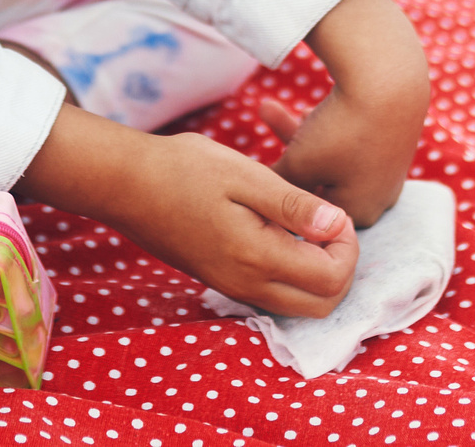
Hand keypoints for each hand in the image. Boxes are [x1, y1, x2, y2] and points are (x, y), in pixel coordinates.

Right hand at [18, 107, 358, 315]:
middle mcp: (247, 284)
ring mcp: (232, 286)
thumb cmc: (183, 169)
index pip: (332, 279)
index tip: (335, 212)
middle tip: (331, 226)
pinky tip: (282, 234)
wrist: (125, 184)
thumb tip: (338, 225)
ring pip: (298, 305)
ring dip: (318, 275)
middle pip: (322, 305)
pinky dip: (293, 275)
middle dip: (341, 269)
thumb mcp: (244, 174)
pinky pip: (272, 295)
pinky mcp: (221, 280)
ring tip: (310, 227)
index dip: (348, 248)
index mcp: (258, 257)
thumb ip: (293, 205)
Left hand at [266, 0, 429, 227]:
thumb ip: (278, 185)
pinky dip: (324, 128)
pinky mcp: (391, 141)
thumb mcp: (298, 164)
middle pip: (316, 184)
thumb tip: (258, 196)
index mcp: (356, 216)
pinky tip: (303, 109)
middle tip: (259, 132)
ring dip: (298, 135)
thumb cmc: (339, 131)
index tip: (253, 177)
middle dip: (284, 157)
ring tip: (268, 109)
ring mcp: (387, 171)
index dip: (278, 197)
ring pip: (329, 157)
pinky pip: (348, 142)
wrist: (389, 81)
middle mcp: (377, 200)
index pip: (307, 218)